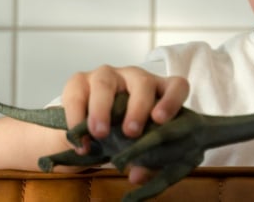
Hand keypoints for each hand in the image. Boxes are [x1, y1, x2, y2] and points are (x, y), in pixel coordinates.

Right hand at [61, 65, 188, 153]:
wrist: (88, 131)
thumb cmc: (124, 135)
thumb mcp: (137, 147)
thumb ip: (144, 162)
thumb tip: (137, 176)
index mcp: (159, 91)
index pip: (176, 86)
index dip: (172, 100)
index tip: (161, 120)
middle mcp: (135, 77)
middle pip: (143, 82)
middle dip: (138, 107)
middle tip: (131, 133)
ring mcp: (107, 76)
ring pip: (106, 83)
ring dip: (103, 110)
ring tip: (100, 134)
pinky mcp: (79, 81)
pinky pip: (77, 95)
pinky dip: (77, 118)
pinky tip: (81, 141)